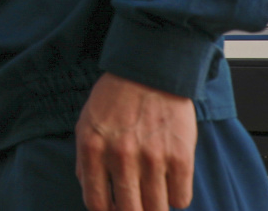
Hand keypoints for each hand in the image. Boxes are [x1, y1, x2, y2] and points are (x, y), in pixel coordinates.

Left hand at [75, 73, 195, 210]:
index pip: (95, 203)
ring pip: (156, 210)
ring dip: (155, 207)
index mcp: (92, 148)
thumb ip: (86, 159)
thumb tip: (92, 192)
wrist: (150, 72)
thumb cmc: (115, 99)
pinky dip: (175, 198)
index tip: (113, 209)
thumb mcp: (87, 124)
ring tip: (153, 194)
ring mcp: (152, 158)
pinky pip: (181, 199)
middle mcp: (120, 157)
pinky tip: (170, 183)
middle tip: (136, 205)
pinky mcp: (180, 157)